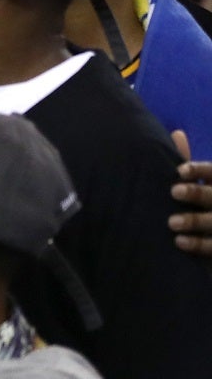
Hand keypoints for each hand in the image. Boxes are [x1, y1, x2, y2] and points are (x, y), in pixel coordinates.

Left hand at [173, 130, 211, 255]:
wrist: (209, 230)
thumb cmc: (202, 202)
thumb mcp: (201, 182)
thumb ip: (188, 163)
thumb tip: (178, 133)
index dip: (199, 171)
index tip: (180, 170)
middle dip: (196, 193)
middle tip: (174, 191)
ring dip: (194, 221)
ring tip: (171, 222)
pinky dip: (198, 244)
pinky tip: (179, 242)